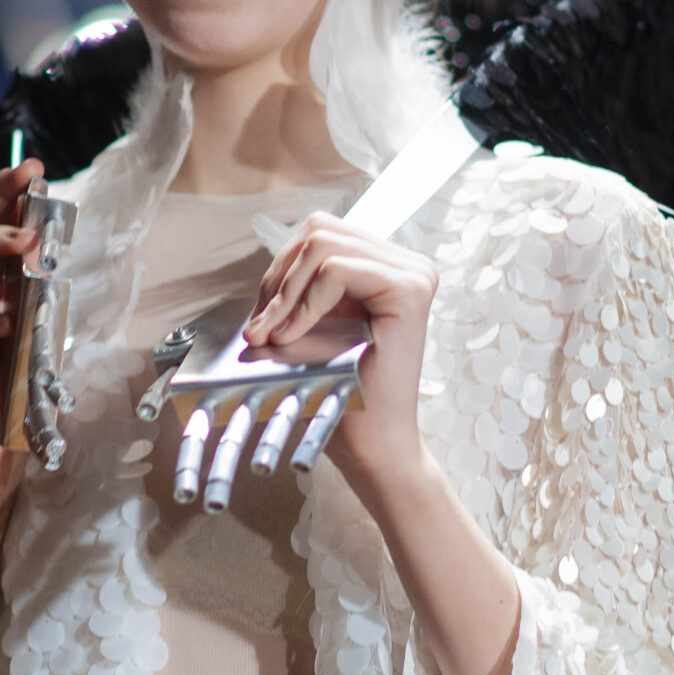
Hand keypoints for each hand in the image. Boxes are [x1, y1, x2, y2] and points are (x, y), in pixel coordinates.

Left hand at [243, 215, 437, 495]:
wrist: (371, 444)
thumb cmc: (341, 392)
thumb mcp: (308, 329)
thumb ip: (292, 292)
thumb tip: (261, 274)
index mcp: (385, 267)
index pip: (318, 234)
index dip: (280, 270)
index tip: (260, 320)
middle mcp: (406, 264)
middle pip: (319, 230)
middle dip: (279, 278)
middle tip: (260, 328)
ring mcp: (413, 274)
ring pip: (323, 245)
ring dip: (286, 293)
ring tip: (271, 335)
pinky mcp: (408, 290)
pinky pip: (338, 270)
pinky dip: (304, 303)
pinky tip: (291, 338)